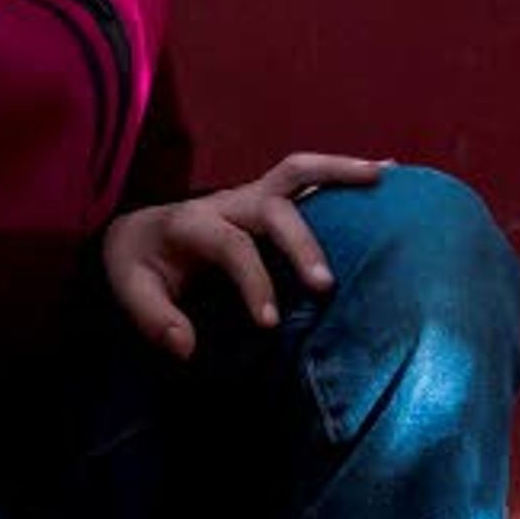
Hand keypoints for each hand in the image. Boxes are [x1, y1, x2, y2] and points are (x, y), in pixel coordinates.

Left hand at [100, 154, 390, 357]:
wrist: (137, 233)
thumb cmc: (140, 266)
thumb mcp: (130, 292)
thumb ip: (153, 318)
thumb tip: (185, 346)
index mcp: (193, 224)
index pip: (231, 248)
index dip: (253, 283)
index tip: (270, 324)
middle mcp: (226, 202)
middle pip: (272, 207)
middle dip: (300, 244)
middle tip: (324, 287)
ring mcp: (250, 195)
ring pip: (297, 172)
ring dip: (339, 171)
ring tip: (383, 177)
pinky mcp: (268, 197)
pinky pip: (309, 178)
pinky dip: (345, 173)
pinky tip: (389, 173)